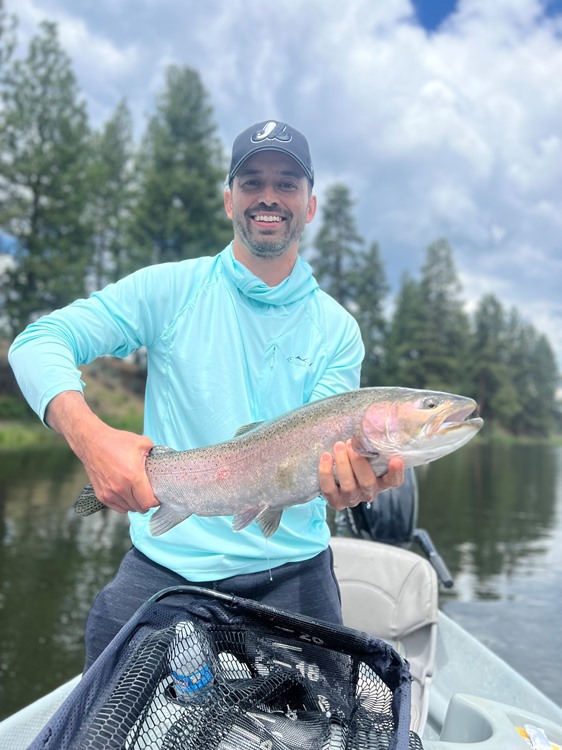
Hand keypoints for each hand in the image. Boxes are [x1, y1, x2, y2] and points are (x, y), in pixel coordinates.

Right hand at [46, 391, 158, 514]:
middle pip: (140, 508)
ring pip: (129, 509)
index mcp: (133, 476)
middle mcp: (121, 488)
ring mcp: (110, 493)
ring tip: (138, 493)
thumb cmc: (117, 441)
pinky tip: (127, 495)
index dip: (156, 501)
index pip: (148, 502)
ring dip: (136, 504)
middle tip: (149, 494)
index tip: (157, 496)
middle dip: (147, 503)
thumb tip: (163, 461)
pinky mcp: (101, 495)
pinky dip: (125, 504)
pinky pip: (118, 508)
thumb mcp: (142, 443)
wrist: (92, 442)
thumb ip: (155, 454)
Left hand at [318, 440, 404, 511]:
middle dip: (358, 462)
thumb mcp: (367, 453)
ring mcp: (352, 499)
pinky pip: (329, 490)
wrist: (336, 476)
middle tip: (351, 443)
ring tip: (339, 445)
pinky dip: (326, 473)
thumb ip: (372, 443)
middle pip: (367, 482)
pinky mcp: (336, 502)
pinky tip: (326, 456)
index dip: (395, 472)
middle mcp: (369, 493)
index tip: (396, 459)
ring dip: (342, 464)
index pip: (394, 481)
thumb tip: (374, 420)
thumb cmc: (356, 459)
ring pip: (349, 486)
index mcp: (382, 482)